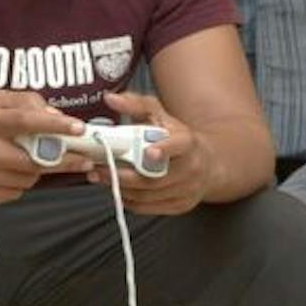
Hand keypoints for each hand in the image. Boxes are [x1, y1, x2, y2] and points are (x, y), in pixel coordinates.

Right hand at [0, 90, 90, 204]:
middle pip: (34, 158)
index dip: (54, 125)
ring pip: (29, 178)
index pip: (25, 121)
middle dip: (62, 159)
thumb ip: (27, 102)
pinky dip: (21, 183)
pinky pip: (17, 192)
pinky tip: (9, 174)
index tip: (78, 128)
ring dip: (37, 171)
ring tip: (27, 161)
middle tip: (81, 158)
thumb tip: (56, 116)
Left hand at [91, 91, 211, 215]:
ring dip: (120, 188)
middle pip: (155, 177)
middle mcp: (192, 168)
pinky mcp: (180, 205)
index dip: (165, 150)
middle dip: (123, 175)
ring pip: (148, 195)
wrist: (208, 163)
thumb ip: (135, 105)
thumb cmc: (176, 136)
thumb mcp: (159, 115)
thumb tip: (111, 98)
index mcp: (188, 142)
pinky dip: (129, 200)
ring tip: (101, 177)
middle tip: (98, 169)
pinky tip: (117, 189)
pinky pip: (148, 207)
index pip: (179, 146)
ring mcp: (188, 189)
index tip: (149, 152)